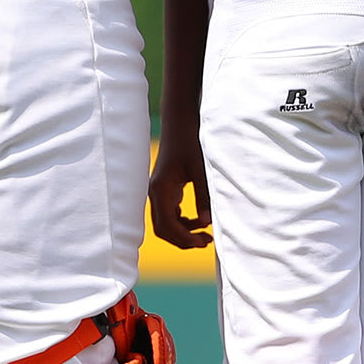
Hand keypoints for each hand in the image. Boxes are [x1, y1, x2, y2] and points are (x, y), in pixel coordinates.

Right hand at [149, 127, 212, 248]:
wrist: (180, 122)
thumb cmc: (190, 142)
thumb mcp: (200, 168)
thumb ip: (203, 195)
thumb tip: (207, 222)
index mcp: (161, 189)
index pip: (166, 225)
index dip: (184, 238)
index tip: (204, 241)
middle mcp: (155, 193)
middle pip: (163, 228)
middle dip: (183, 239)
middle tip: (207, 241)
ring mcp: (159, 191)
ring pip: (166, 222)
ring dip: (183, 231)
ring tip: (206, 233)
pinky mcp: (165, 189)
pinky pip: (170, 213)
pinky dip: (183, 222)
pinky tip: (199, 220)